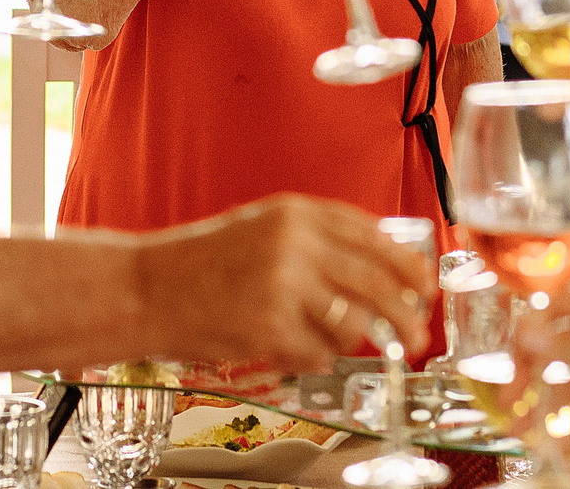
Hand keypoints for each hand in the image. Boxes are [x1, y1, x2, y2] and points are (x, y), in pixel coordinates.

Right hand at [135, 194, 432, 369]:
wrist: (145, 286)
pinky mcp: (270, 326)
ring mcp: (283, 284)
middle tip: (417, 334)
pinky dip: (314, 356)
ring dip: (358, 341)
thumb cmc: (200, 262)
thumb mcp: (260, 228)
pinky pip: (318, 352)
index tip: (423, 286)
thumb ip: (313, 238)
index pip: (373, 235)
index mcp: (294, 212)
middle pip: (379, 281)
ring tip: (348, 344)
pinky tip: (294, 347)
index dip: (407, 264)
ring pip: (355, 322)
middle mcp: (294, 242)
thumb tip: (376, 269)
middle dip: (408, 314)